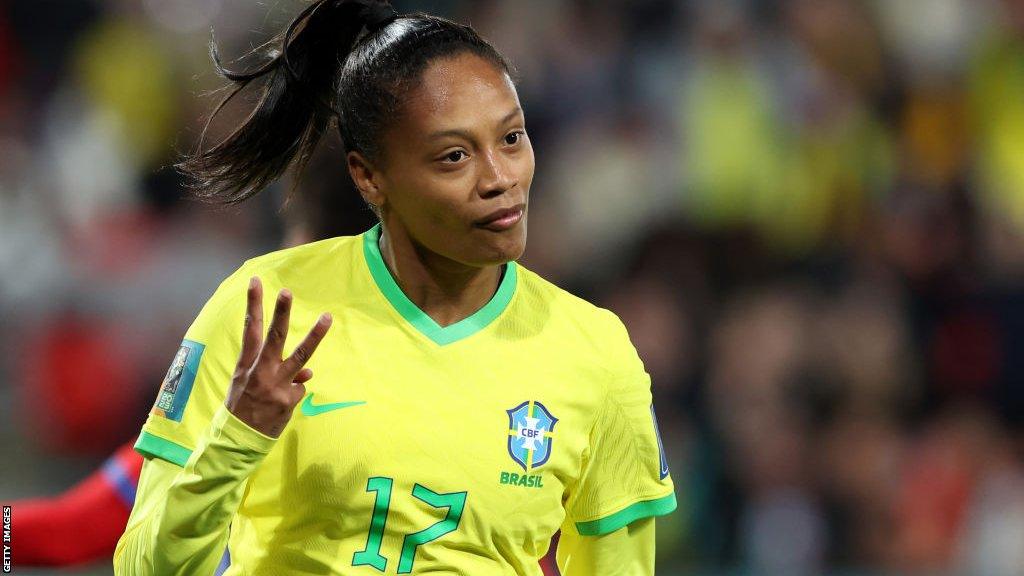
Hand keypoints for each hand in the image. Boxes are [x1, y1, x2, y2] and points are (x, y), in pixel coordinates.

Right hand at [225, 276, 331, 437]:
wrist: (238, 439)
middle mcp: (261, 371)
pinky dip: (293, 394)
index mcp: (247, 364)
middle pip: (274, 337)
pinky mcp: (288, 400)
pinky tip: (281, 405)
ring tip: (327, 317)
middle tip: (286, 291)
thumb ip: (271, 370)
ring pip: (300, 356)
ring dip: (315, 335)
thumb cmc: (243, 406)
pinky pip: (299, 389)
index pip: (250, 329)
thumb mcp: (246, 384)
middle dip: (281, 313)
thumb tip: (308, 372)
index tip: (256, 281)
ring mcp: (276, 385)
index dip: (253, 304)